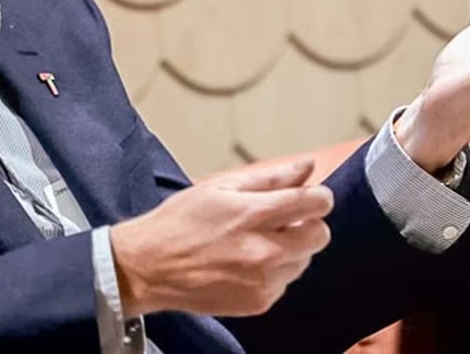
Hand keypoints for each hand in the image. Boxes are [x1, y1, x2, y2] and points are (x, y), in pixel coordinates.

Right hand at [110, 155, 333, 317]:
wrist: (150, 266)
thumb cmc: (180, 222)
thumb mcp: (221, 187)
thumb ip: (270, 178)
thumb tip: (306, 166)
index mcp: (254, 214)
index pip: (316, 203)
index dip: (316, 197)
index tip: (306, 197)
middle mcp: (264, 251)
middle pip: (319, 235)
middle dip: (306, 224)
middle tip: (279, 220)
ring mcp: (263, 281)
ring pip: (304, 260)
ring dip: (290, 249)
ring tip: (255, 242)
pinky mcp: (259, 302)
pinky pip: (285, 283)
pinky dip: (274, 272)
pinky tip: (246, 263)